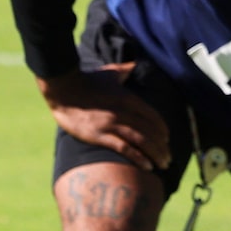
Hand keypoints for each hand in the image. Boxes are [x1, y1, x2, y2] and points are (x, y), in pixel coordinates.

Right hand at [40, 69, 172, 173]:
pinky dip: (138, 158)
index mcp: (128, 98)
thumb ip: (123, 70)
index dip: (163, 130)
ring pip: (141, 141)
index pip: (153, 116)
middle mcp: (123, 111)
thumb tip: (133, 64)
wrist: (62, 89)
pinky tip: (148, 166)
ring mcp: (112, 124)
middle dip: (163, 146)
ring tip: (163, 164)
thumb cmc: (86, 81)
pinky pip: (125, 149)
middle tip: (168, 158)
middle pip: (150, 131)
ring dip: (156, 154)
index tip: (167, 140)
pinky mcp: (99, 135)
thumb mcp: (108, 73)